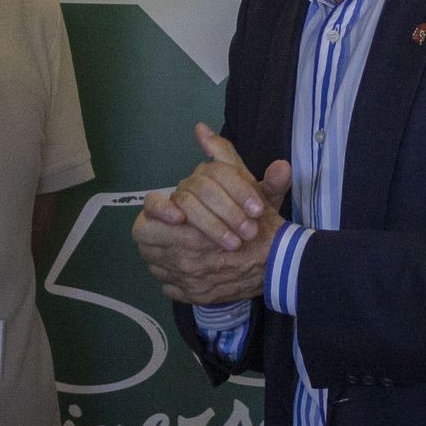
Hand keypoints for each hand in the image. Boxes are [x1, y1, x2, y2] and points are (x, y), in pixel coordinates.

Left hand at [133, 125, 292, 306]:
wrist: (282, 264)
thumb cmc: (262, 222)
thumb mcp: (245, 183)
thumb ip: (222, 156)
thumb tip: (201, 129)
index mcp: (188, 232)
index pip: (144, 225)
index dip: (152, 219)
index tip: (170, 217)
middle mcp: (182, 261)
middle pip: (145, 247)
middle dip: (155, 236)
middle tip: (171, 228)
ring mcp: (187, 282)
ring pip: (156, 267)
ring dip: (163, 255)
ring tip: (179, 244)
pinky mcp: (194, 297)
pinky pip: (170, 287)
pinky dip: (175, 277)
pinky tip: (189, 266)